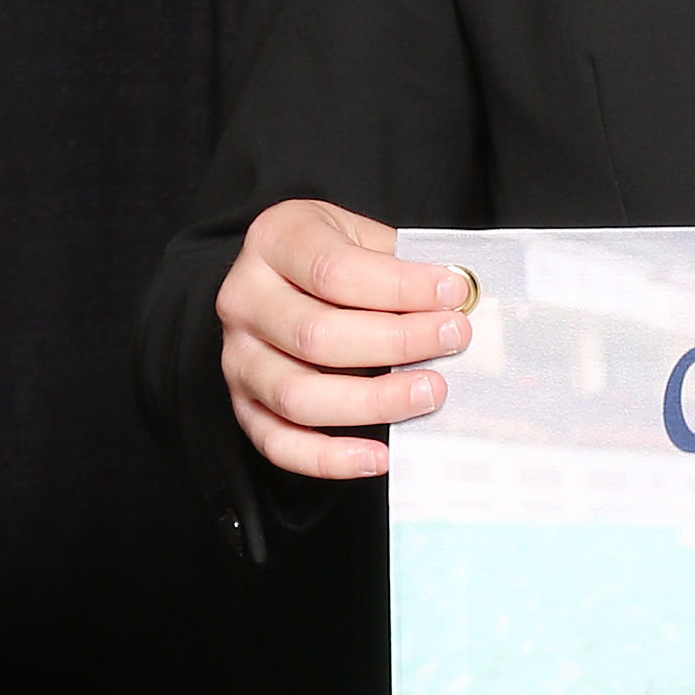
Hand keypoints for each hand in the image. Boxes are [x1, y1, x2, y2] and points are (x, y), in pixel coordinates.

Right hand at [216, 199, 475, 479]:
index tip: (453, 294)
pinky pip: (279, 444)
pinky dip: (329, 459)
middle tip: (453, 341)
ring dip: (374, 402)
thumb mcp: (360, 235)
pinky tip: (380, 456)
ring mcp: (237, 357)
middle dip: (397, 343)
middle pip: (316, 336)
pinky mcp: (244, 404)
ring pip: (298, 396)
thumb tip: (458, 301)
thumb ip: (400, 264)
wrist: (284, 275)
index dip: (400, 287)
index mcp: (272, 242)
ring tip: (431, 392)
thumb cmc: (333, 255)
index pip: (334, 271)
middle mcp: (243, 300)